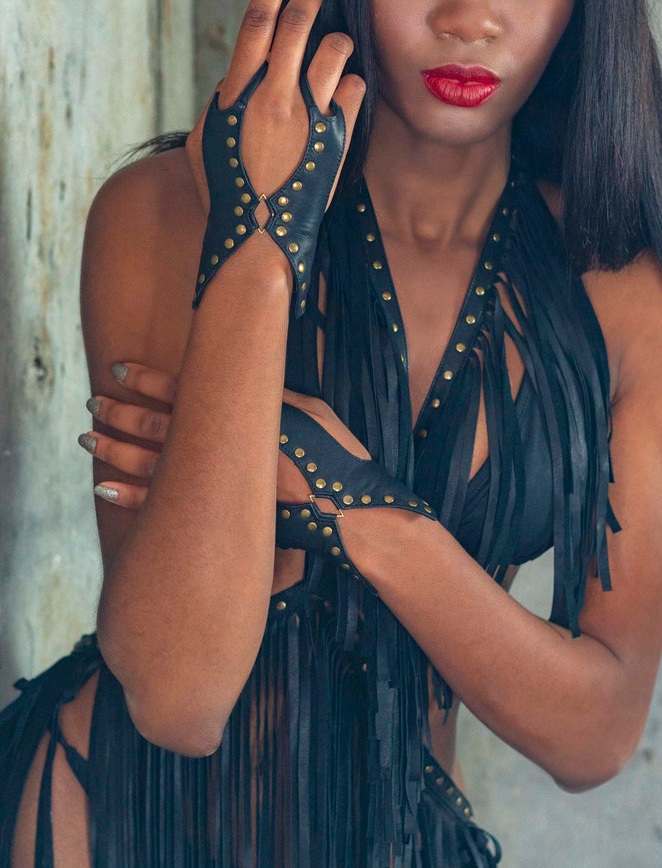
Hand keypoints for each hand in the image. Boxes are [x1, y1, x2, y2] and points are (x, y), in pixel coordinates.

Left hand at [83, 362, 369, 510]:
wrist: (348, 512)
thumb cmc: (335, 456)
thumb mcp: (310, 408)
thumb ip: (270, 393)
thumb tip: (244, 376)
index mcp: (239, 411)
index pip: (181, 389)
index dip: (145, 380)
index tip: (118, 370)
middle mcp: (220, 445)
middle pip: (156, 425)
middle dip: (120, 414)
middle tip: (92, 405)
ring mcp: (214, 483)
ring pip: (149, 463)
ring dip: (114, 451)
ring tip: (88, 440)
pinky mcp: (215, 515)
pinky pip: (160, 506)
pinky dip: (130, 496)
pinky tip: (104, 488)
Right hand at [185, 0, 364, 223]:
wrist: (258, 235)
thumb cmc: (225, 191)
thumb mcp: (205, 140)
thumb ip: (221, 100)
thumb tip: (236, 74)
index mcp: (236, 91)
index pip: (255, 20)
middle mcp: (273, 95)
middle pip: (298, 24)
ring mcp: (308, 114)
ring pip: (334, 50)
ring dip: (337, 41)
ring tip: (336, 47)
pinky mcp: (337, 136)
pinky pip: (353, 88)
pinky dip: (350, 83)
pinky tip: (343, 94)